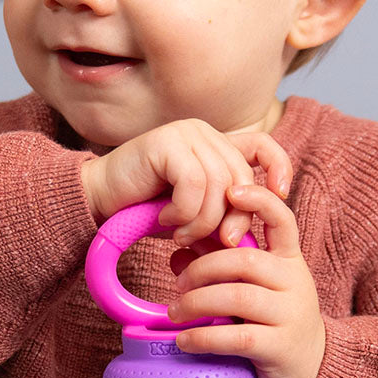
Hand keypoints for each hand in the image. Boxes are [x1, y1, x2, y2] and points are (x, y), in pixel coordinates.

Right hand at [80, 119, 291, 246]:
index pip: (263, 146)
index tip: (278, 198)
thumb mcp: (196, 215)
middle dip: (235, 218)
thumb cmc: (147, 209)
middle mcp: (204, 133)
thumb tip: (254, 238)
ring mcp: (185, 134)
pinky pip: (194, 185)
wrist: (99, 201)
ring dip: (203, 222)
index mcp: (216, 145)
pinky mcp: (166, 143)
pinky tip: (166, 220)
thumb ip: (224, 217)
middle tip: (217, 244)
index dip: (278, 169)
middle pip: (242, 178)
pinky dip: (184, 212)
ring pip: (219, 185)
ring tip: (181, 235)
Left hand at [166, 183, 325, 377]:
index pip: (282, 220)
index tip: (230, 192)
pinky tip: (184, 340)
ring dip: (197, 302)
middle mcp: (294, 282)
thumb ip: (219, 266)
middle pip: (245, 260)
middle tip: (178, 283)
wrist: (311, 369)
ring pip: (238, 297)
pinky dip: (204, 337)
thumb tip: (177, 251)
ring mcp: (290, 315)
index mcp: (289, 260)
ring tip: (175, 312)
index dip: (259, 200)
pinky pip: (237, 336)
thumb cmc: (273, 321)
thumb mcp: (251, 289)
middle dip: (202, 268)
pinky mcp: (280, 348)